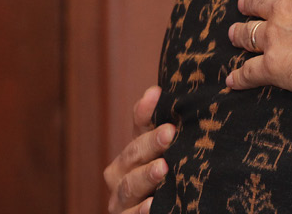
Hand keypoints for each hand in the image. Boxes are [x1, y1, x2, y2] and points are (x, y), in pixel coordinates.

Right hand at [103, 85, 174, 213]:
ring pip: (130, 185)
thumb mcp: (168, 149)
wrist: (162, 210)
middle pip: (133, 154)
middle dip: (150, 143)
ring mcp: (122, 199)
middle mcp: (121, 173)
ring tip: (162, 168)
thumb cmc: (169, 177)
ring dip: (146, 176)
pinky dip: (141, 210)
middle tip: (169, 133)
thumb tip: (155, 91)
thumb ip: (161, 124)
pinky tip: (153, 205)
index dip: (145, 112)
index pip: (138, 127)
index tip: (157, 96)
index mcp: (133, 151)